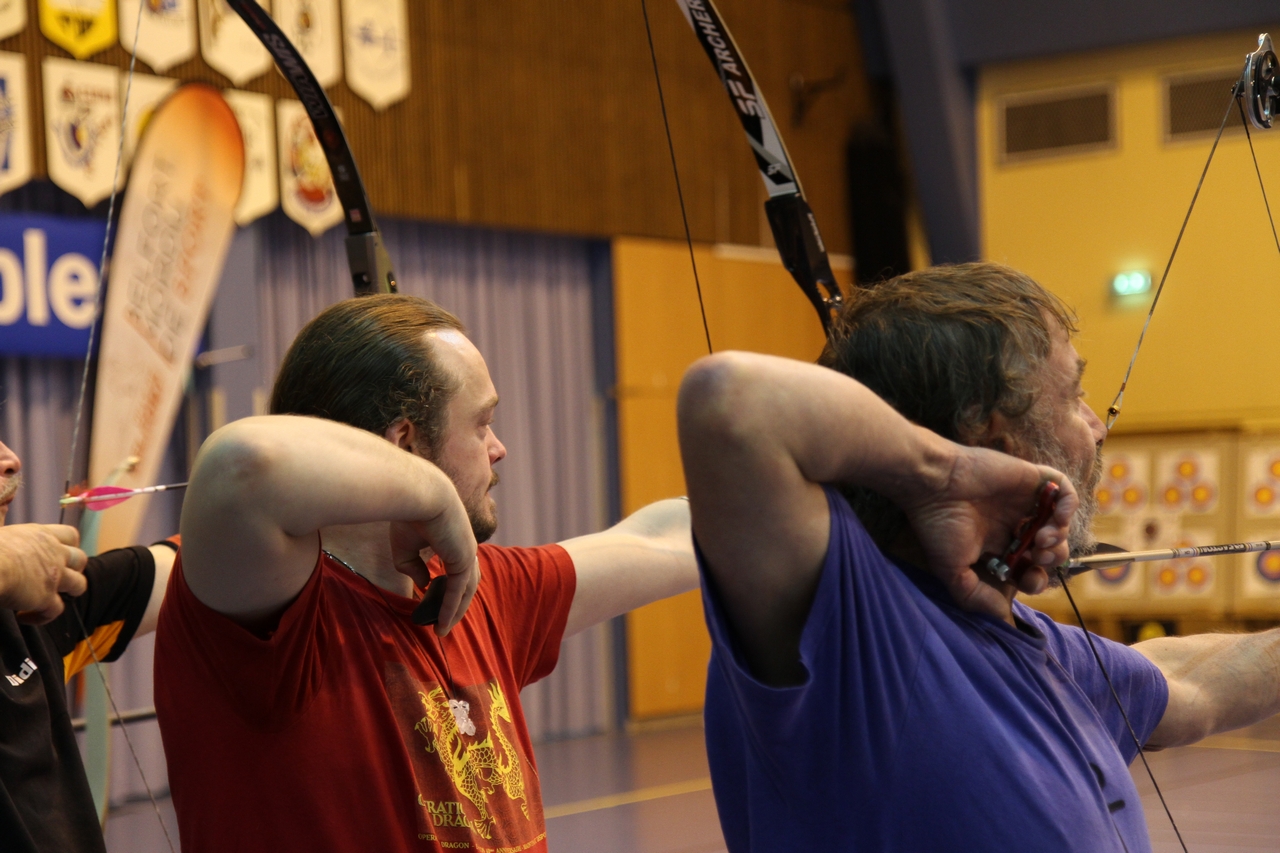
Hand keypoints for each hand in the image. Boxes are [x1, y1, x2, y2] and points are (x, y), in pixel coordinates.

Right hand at [0, 524, 88, 623]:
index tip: (60, 554)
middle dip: (74, 569)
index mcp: (41, 535)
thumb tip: (5, 489)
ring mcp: (54, 576)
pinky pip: (55, 611)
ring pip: (78, 585)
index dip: (69, 545)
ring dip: (67, 593)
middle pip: (81, 559)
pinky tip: (25, 616)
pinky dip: (43, 616)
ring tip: (48, 599)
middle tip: (58, 578)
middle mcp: (54, 553)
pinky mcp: (46, 598)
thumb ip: (4, 514)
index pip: (70, 535)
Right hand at [389, 512, 478, 636]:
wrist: (418, 496)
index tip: (432, 603)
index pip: (458, 571)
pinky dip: (450, 609)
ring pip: (464, 592)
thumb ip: (412, 568)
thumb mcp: (405, 548)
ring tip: (441, 630)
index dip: (448, 589)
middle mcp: (466, 548)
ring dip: (453, 613)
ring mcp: (468, 554)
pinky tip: (441, 623)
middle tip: (442, 624)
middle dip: (455, 606)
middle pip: (465, 585)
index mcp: (456, 540)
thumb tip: (424, 585)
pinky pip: (458, 591)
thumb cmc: (409, 515)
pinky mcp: (464, 559)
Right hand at [898, 445, 1075, 620]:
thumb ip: (977, 597)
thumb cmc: (938, 526)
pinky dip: (1068, 505)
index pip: (1029, 567)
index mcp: (996, 545)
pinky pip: (1064, 491)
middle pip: (1050, 548)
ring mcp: (1023, 501)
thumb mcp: (953, 572)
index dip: (1036, 578)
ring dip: (1060, 536)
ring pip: (1060, 523)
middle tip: (1040, 556)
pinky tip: (1056, 516)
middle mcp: (1013, 524)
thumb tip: (1005, 621)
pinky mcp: (1030, 478)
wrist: (933, 485)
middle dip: (1052, 559)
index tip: (1027, 578)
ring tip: (1044, 538)